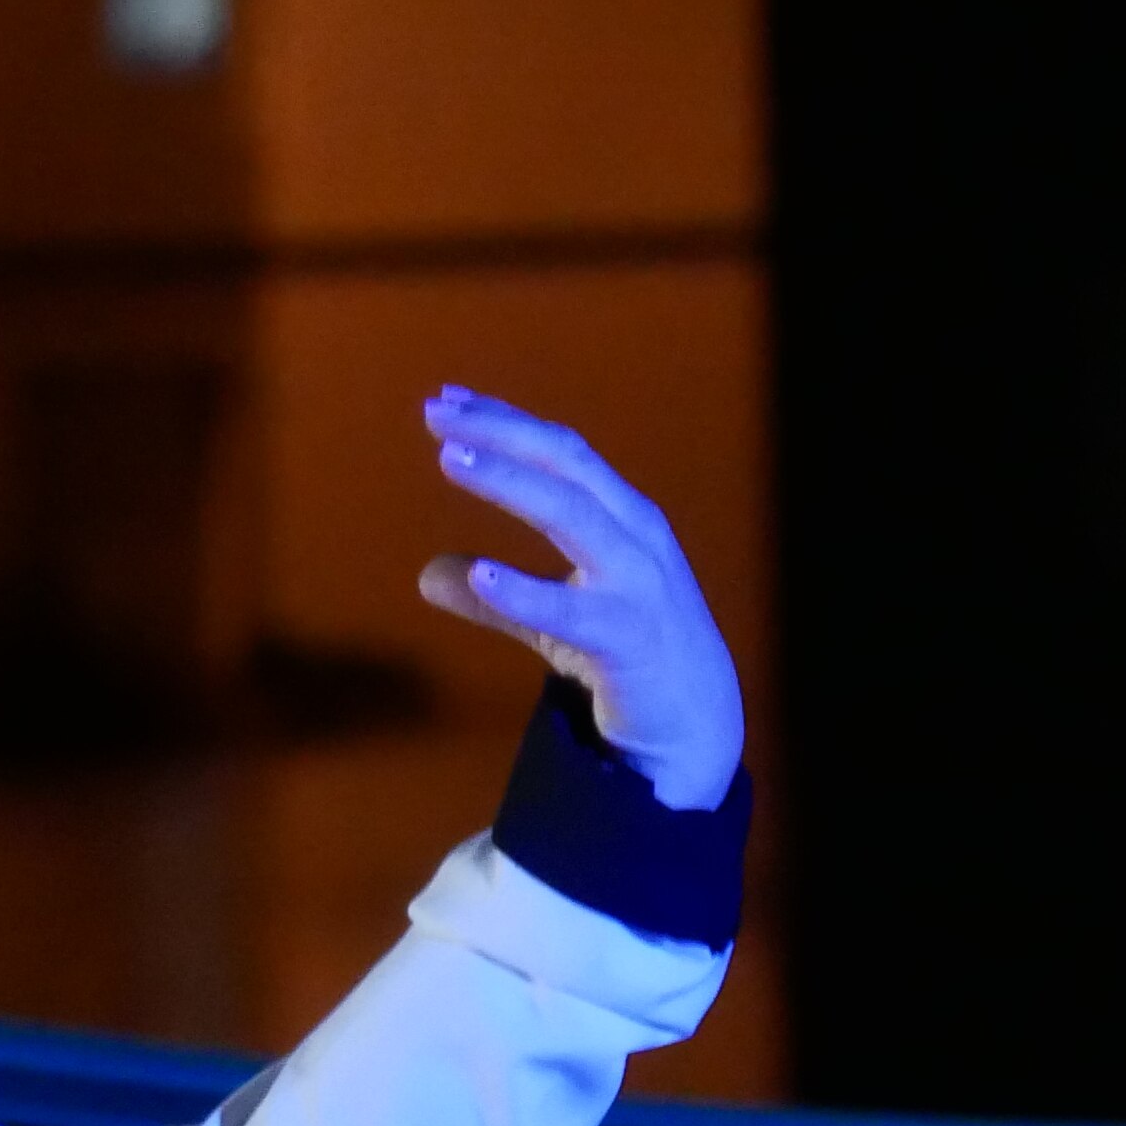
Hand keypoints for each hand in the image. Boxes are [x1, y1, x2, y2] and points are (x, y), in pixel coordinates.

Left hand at [412, 389, 743, 810]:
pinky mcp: (629, 639)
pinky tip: (481, 574)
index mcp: (621, 517)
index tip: (446, 401)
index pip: (561, 451)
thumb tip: (430, 575)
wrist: (694, 724)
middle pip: (566, 463)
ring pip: (573, 515)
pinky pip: (571, 611)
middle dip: (501, 432)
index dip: (505, 422)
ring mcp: (637, 584)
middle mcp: (634, 536)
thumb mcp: (556, 619)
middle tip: (436, 414)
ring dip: (510, 481)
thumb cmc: (627, 655)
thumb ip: (499, 595)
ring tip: (451, 459)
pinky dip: (525, 591)